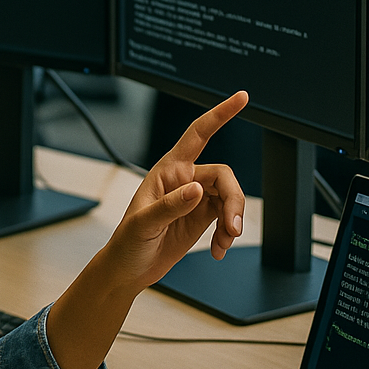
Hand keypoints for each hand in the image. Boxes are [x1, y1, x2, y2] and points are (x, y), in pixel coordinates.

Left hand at [46, 90, 247, 368]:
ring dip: (233, 220)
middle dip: (234, 200)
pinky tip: (219, 249)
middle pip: (224, 175)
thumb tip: (198, 189)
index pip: (198, 134)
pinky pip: (227, 217)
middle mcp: (184, 179)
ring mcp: (195, 199)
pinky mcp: (202, 217)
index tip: (241, 98)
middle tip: (232, 228)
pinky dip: (228, 233)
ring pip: (229, 197)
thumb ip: (170, 206)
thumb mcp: (143, 224)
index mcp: (167, 170)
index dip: (220, 114)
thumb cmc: (127, 242)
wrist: (128, 270)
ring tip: (226, 241)